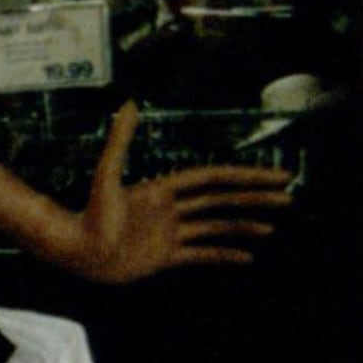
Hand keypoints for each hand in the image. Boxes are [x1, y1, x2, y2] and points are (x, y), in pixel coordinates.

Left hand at [46, 104, 293, 283]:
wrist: (76, 251)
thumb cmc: (88, 213)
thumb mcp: (106, 175)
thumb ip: (120, 141)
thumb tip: (128, 104)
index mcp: (166, 189)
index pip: (214, 179)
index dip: (245, 176)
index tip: (272, 176)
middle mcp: (173, 209)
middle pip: (223, 200)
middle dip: (255, 198)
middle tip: (287, 197)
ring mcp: (171, 233)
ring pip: (216, 228)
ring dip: (244, 226)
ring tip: (272, 228)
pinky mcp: (166, 256)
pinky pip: (202, 255)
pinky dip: (225, 256)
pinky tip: (247, 258)